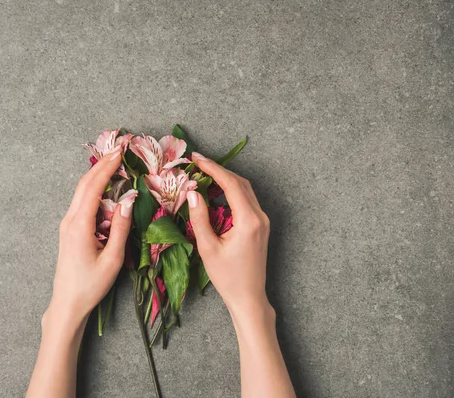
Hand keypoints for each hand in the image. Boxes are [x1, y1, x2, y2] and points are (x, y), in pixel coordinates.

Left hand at [47, 146, 132, 324]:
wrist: (67, 303)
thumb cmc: (91, 285)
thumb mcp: (112, 259)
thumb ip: (120, 228)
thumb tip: (129, 200)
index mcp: (79, 225)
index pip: (93, 187)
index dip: (107, 167)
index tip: (120, 151)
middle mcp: (70, 220)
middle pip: (84, 184)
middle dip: (101, 165)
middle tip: (118, 149)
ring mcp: (67, 224)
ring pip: (81, 192)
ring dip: (97, 175)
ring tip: (114, 163)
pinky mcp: (69, 230)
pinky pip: (81, 203)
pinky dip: (93, 189)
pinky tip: (105, 187)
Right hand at [186, 152, 271, 317]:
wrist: (249, 297)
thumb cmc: (227, 277)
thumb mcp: (208, 248)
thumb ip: (200, 218)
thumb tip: (193, 192)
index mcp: (248, 220)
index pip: (231, 184)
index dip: (212, 168)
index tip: (196, 158)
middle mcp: (260, 217)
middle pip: (240, 183)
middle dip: (218, 170)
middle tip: (197, 162)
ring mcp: (262, 221)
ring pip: (244, 190)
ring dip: (225, 179)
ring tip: (203, 174)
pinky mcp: (260, 226)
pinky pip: (246, 200)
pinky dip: (230, 191)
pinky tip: (215, 192)